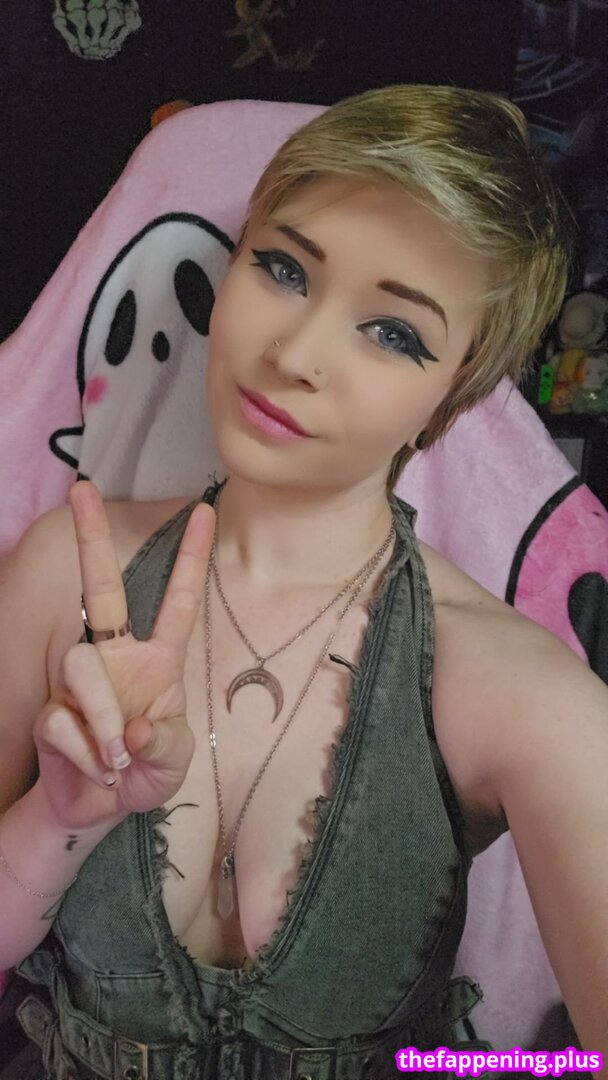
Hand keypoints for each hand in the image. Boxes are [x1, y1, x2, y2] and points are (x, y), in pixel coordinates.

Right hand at [32, 481, 214, 831]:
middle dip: (91, 539)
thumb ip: (164, 744)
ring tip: (116, 758)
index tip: (203, 509)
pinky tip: (96, 768)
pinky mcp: (50, 710)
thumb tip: (132, 730)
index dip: (191, 558)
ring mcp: (79, 680)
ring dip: (101, 718)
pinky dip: (85, 752)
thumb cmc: (146, 773)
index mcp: (159, 660)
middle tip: (83, 488)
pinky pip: (62, 720)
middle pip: (100, 590)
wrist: (99, 808)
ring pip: (79, 668)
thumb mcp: (173, 763)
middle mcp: (116, 657)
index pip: (179, 602)